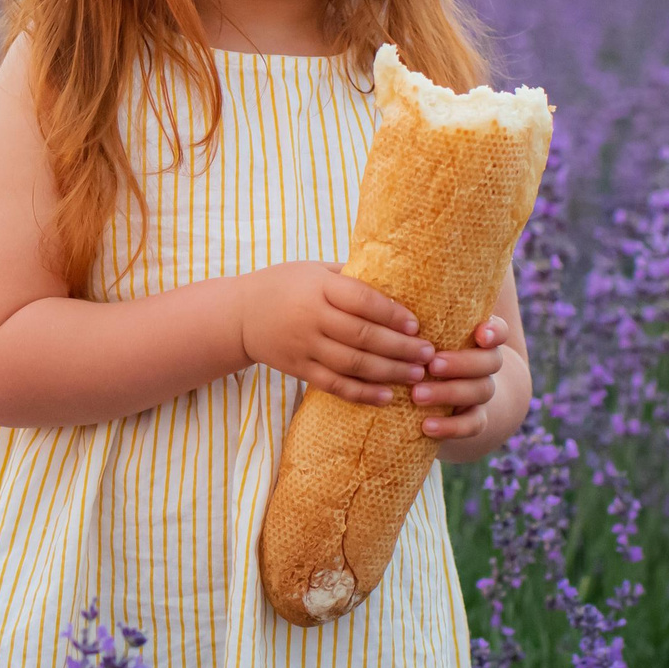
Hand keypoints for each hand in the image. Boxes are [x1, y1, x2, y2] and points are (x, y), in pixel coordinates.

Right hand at [236, 262, 435, 405]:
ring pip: (352, 364)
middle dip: (400, 347)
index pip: (362, 300)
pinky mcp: (299, 369)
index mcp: (319, 288)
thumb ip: (350, 277)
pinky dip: (361, 393)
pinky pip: (334, 385)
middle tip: (428, 354)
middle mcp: (312, 317)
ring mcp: (304, 346)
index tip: (417, 324)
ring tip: (416, 375)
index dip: (392, 314)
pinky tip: (386, 396)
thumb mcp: (315, 270)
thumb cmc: (285, 285)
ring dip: (388, 372)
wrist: (240, 314)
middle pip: (363, 336)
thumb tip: (398, 278)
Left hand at [415, 316, 511, 451]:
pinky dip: (451, 427)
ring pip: (480, 391)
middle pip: (490, 361)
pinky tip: (426, 426)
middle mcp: (485, 363)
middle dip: (462, 363)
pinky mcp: (472, 419)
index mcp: (477, 336)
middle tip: (431, 364)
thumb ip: (410, 305)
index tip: (479, 333)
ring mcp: (481, 392)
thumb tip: (376, 269)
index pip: (498, 330)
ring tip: (416, 395)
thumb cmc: (419, 345)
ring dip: (449, 392)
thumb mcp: (420, 325)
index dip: (494, 332)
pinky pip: (472, 425)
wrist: (440, 391)